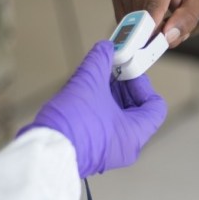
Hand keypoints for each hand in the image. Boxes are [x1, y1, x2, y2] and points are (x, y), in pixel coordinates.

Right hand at [18, 41, 166, 176]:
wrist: (44, 150)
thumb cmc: (70, 125)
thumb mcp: (89, 82)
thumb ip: (100, 60)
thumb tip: (106, 48)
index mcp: (134, 135)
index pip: (155, 106)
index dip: (142, 83)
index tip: (127, 70)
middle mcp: (125, 147)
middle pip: (137, 110)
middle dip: (124, 86)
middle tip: (111, 71)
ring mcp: (108, 151)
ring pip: (120, 118)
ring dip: (110, 96)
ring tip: (96, 80)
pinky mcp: (91, 151)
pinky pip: (105, 126)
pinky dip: (100, 109)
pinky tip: (85, 95)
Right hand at [110, 0, 198, 47]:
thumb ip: (187, 19)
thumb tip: (167, 37)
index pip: (153, 6)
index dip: (152, 30)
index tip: (154, 48)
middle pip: (140, 16)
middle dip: (155, 31)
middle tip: (170, 30)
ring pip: (131, 20)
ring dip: (146, 28)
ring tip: (163, 18)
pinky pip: (124, 18)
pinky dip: (137, 24)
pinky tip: (150, 15)